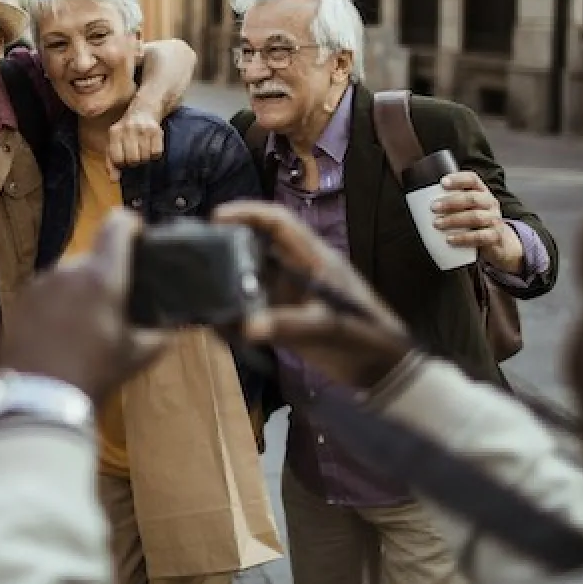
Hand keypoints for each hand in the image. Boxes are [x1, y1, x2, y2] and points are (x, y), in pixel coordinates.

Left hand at [0, 209, 170, 400]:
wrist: (34, 400)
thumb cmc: (92, 375)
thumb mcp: (135, 358)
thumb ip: (158, 336)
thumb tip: (171, 327)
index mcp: (101, 275)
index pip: (117, 225)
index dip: (131, 226)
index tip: (139, 237)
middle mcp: (67, 269)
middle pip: (92, 257)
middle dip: (105, 274)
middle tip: (114, 303)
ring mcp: (38, 284)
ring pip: (67, 276)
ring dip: (78, 290)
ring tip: (83, 324)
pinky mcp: (17, 301)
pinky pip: (45, 293)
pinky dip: (56, 304)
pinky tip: (58, 333)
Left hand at [106, 102, 164, 180]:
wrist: (144, 111)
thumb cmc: (126, 132)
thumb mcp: (114, 143)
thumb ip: (111, 162)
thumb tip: (113, 180)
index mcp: (115, 132)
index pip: (117, 158)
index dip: (121, 163)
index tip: (124, 159)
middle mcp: (128, 129)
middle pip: (133, 159)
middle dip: (134, 161)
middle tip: (135, 155)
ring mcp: (143, 129)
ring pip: (145, 157)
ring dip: (145, 158)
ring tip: (142, 151)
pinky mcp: (156, 131)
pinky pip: (156, 153)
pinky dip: (154, 154)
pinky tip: (151, 147)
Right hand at [213, 201, 410, 388]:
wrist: (385, 371)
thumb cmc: (366, 337)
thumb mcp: (329, 327)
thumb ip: (288, 325)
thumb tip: (245, 327)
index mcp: (314, 259)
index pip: (279, 222)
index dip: (248, 212)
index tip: (217, 217)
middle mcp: (298, 271)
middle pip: (259, 246)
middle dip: (229, 244)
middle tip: (197, 253)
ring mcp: (292, 296)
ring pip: (254, 278)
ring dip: (229, 280)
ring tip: (199, 285)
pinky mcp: (287, 320)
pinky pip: (255, 310)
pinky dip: (236, 313)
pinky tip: (217, 320)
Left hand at [431, 171, 523, 273]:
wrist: (500, 242)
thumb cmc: (476, 221)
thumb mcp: (468, 208)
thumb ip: (452, 202)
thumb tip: (418, 201)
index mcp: (482, 191)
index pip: (472, 179)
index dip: (458, 179)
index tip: (442, 182)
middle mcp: (490, 202)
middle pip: (472, 198)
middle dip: (451, 202)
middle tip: (433, 207)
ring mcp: (494, 219)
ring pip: (475, 217)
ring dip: (453, 220)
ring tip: (436, 224)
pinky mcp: (494, 236)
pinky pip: (479, 237)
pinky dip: (463, 238)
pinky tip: (449, 239)